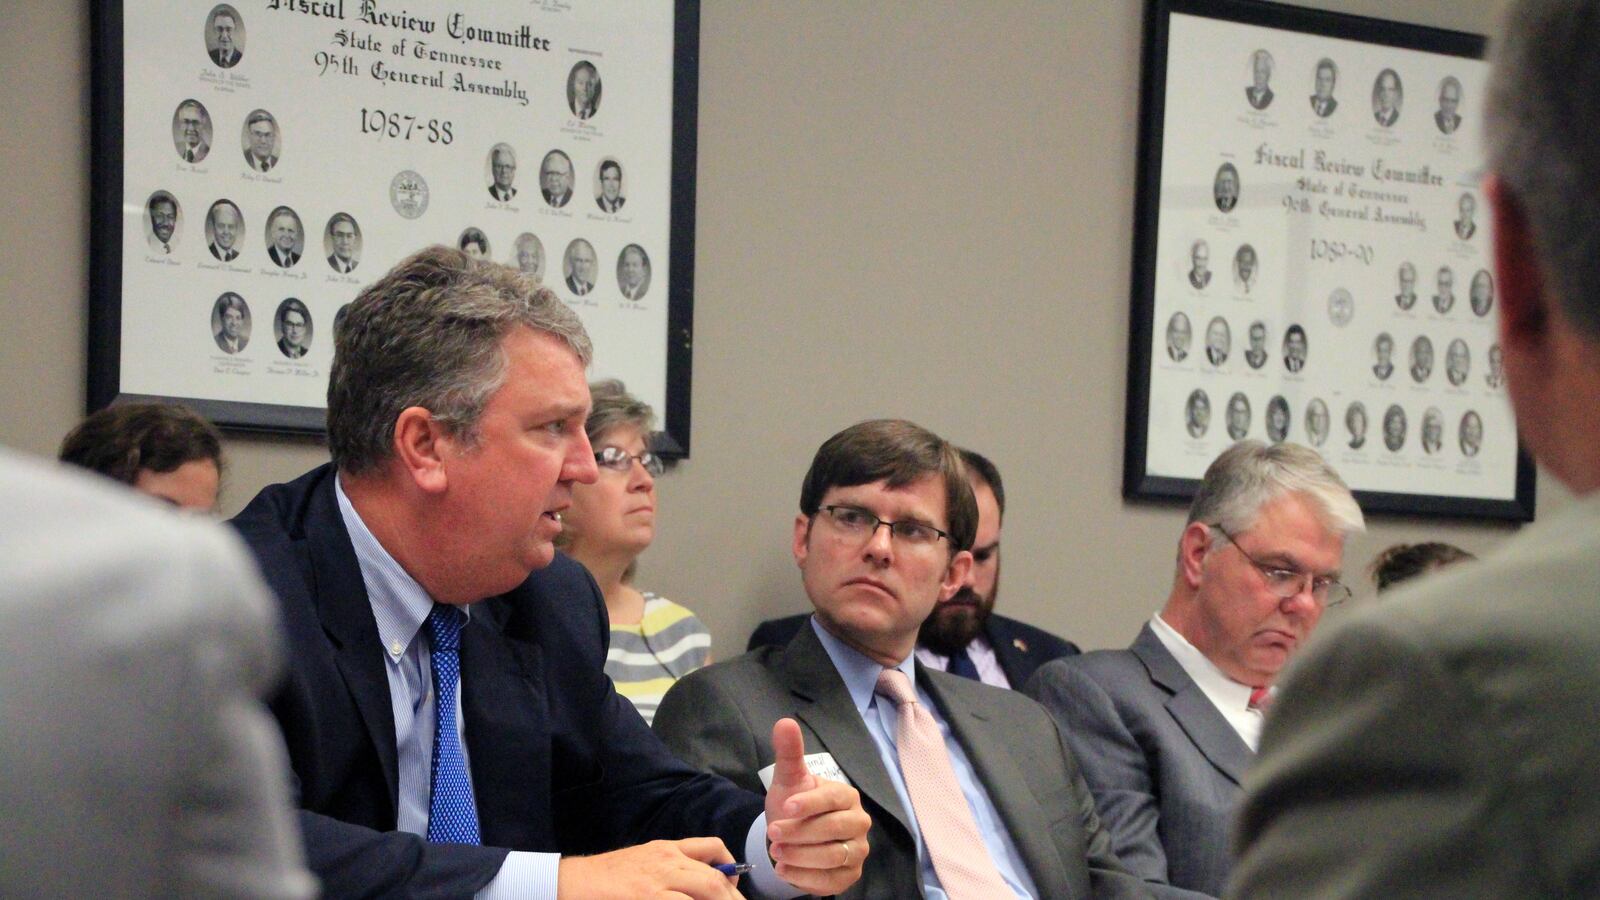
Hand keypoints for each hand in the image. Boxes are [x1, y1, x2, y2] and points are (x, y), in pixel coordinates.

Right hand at [557, 838, 739, 899]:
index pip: (712, 848)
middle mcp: (667, 861)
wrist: (574, 882)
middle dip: (732, 898)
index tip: (732, 886)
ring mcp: (658, 881)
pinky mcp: (648, 897)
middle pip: (715, 878)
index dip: (730, 867)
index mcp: (666, 849)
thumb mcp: (644, 863)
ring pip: (708, 889)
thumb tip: (705, 884)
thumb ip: (671, 868)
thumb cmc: (608, 878)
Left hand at [763, 718, 870, 894]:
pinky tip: (784, 870)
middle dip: (801, 832)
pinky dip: (806, 878)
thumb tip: (784, 722)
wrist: (793, 837)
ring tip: (776, 853)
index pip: (833, 799)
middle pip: (834, 829)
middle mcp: (858, 823)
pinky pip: (832, 881)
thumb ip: (789, 754)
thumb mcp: (789, 780)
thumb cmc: (795, 806)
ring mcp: (857, 851)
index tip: (787, 807)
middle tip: (773, 833)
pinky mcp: (850, 876)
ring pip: (834, 856)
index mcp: (846, 796)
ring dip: (801, 856)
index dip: (810, 804)